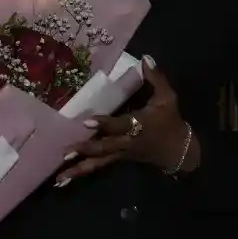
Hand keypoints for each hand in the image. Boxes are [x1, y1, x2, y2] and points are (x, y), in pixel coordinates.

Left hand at [55, 55, 199, 185]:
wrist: (179, 150)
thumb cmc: (170, 121)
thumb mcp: (168, 98)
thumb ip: (156, 78)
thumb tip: (145, 57)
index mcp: (139, 125)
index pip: (120, 125)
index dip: (105, 124)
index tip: (87, 122)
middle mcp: (127, 142)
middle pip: (105, 147)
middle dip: (86, 149)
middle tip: (65, 151)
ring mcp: (120, 153)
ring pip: (98, 162)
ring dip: (78, 169)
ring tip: (58, 178)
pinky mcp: (116, 159)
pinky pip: (98, 166)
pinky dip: (80, 173)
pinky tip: (62, 181)